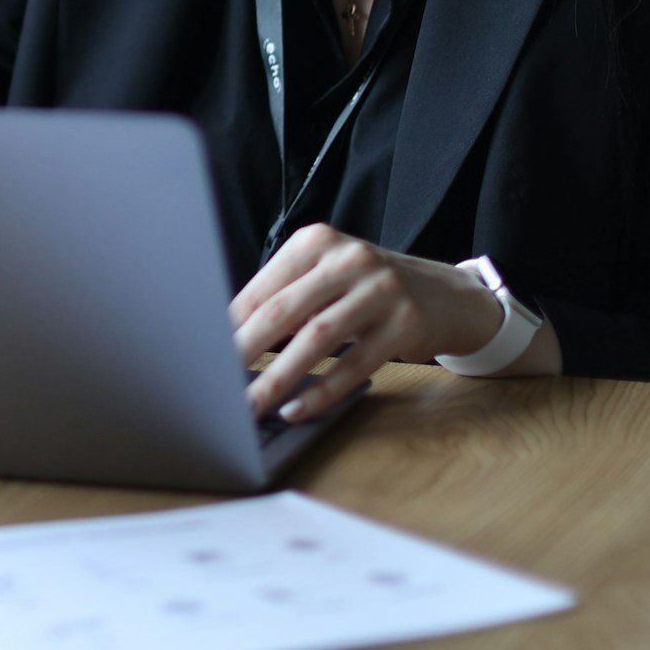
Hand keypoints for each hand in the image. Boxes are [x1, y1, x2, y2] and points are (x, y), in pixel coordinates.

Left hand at [231, 225, 545, 419]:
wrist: (447, 295)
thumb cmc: (369, 289)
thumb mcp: (329, 276)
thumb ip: (286, 297)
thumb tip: (227, 338)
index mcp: (318, 241)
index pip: (263, 287)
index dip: (229, 325)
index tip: (201, 354)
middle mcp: (350, 258)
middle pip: (284, 311)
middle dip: (244, 352)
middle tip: (214, 382)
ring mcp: (381, 290)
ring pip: (317, 340)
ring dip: (278, 377)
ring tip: (251, 404)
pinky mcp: (405, 324)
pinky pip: (354, 365)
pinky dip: (322, 391)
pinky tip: (296, 408)